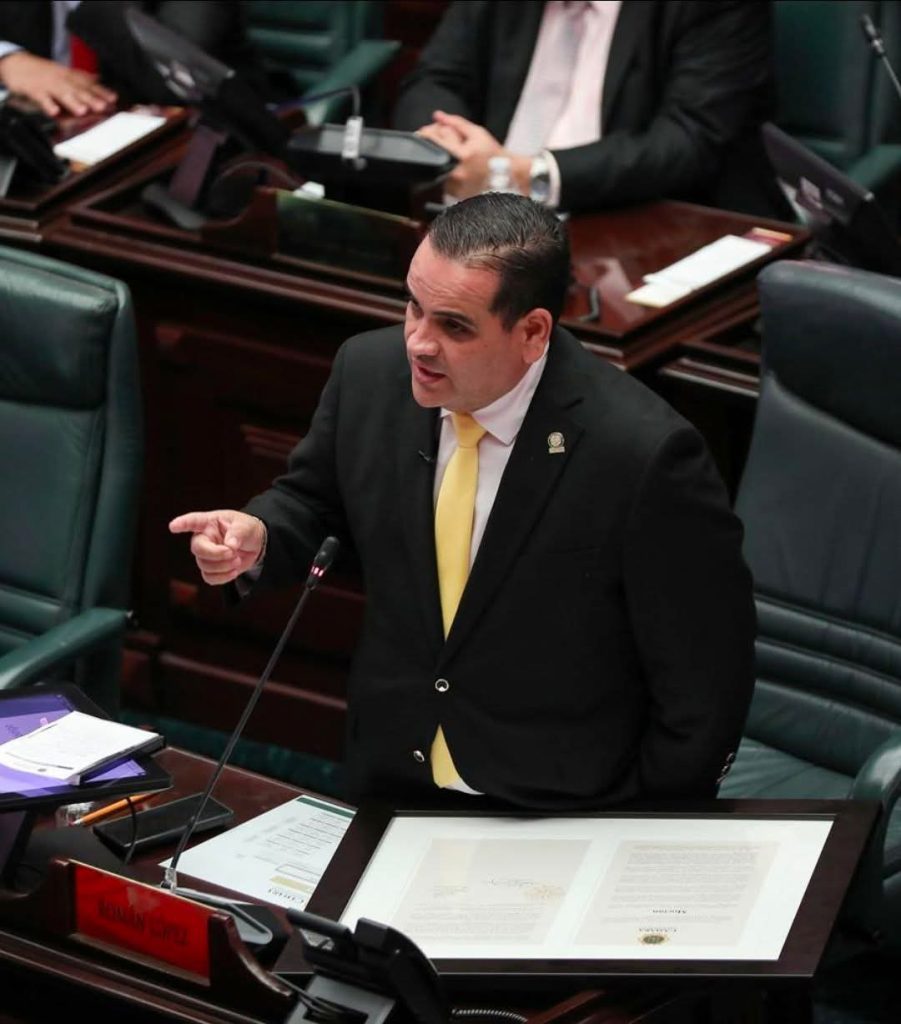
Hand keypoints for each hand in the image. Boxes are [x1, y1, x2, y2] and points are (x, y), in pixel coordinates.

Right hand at [0, 51, 115, 116]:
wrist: (17, 64)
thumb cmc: (44, 72)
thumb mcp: (64, 72)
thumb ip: (81, 78)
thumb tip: (99, 79)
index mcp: (69, 76)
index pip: (88, 84)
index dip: (101, 91)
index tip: (113, 99)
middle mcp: (61, 80)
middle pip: (77, 89)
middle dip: (90, 98)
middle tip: (102, 106)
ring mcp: (48, 84)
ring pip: (62, 93)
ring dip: (72, 102)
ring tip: (82, 111)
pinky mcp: (34, 89)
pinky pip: (41, 98)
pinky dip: (47, 104)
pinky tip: (54, 112)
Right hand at [169, 510, 265, 585]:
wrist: (255, 545)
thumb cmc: (247, 530)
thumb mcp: (247, 526)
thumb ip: (238, 533)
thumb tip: (230, 544)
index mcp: (210, 523)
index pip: (194, 521)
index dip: (183, 523)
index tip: (173, 526)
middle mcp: (204, 538)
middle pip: (198, 549)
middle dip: (215, 554)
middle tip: (232, 552)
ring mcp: (205, 554)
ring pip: (204, 565)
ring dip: (223, 566)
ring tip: (237, 560)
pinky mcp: (211, 568)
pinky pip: (209, 577)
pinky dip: (223, 577)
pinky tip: (234, 571)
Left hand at [423, 111, 509, 199]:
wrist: (505, 177)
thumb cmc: (493, 155)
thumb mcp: (477, 133)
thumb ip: (456, 122)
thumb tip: (438, 116)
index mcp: (462, 156)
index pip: (434, 141)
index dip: (426, 134)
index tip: (422, 131)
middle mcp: (456, 173)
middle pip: (432, 154)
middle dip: (434, 144)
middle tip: (443, 141)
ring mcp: (454, 187)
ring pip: (435, 167)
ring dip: (439, 159)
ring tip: (454, 155)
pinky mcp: (453, 195)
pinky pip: (441, 179)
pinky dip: (444, 171)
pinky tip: (456, 167)